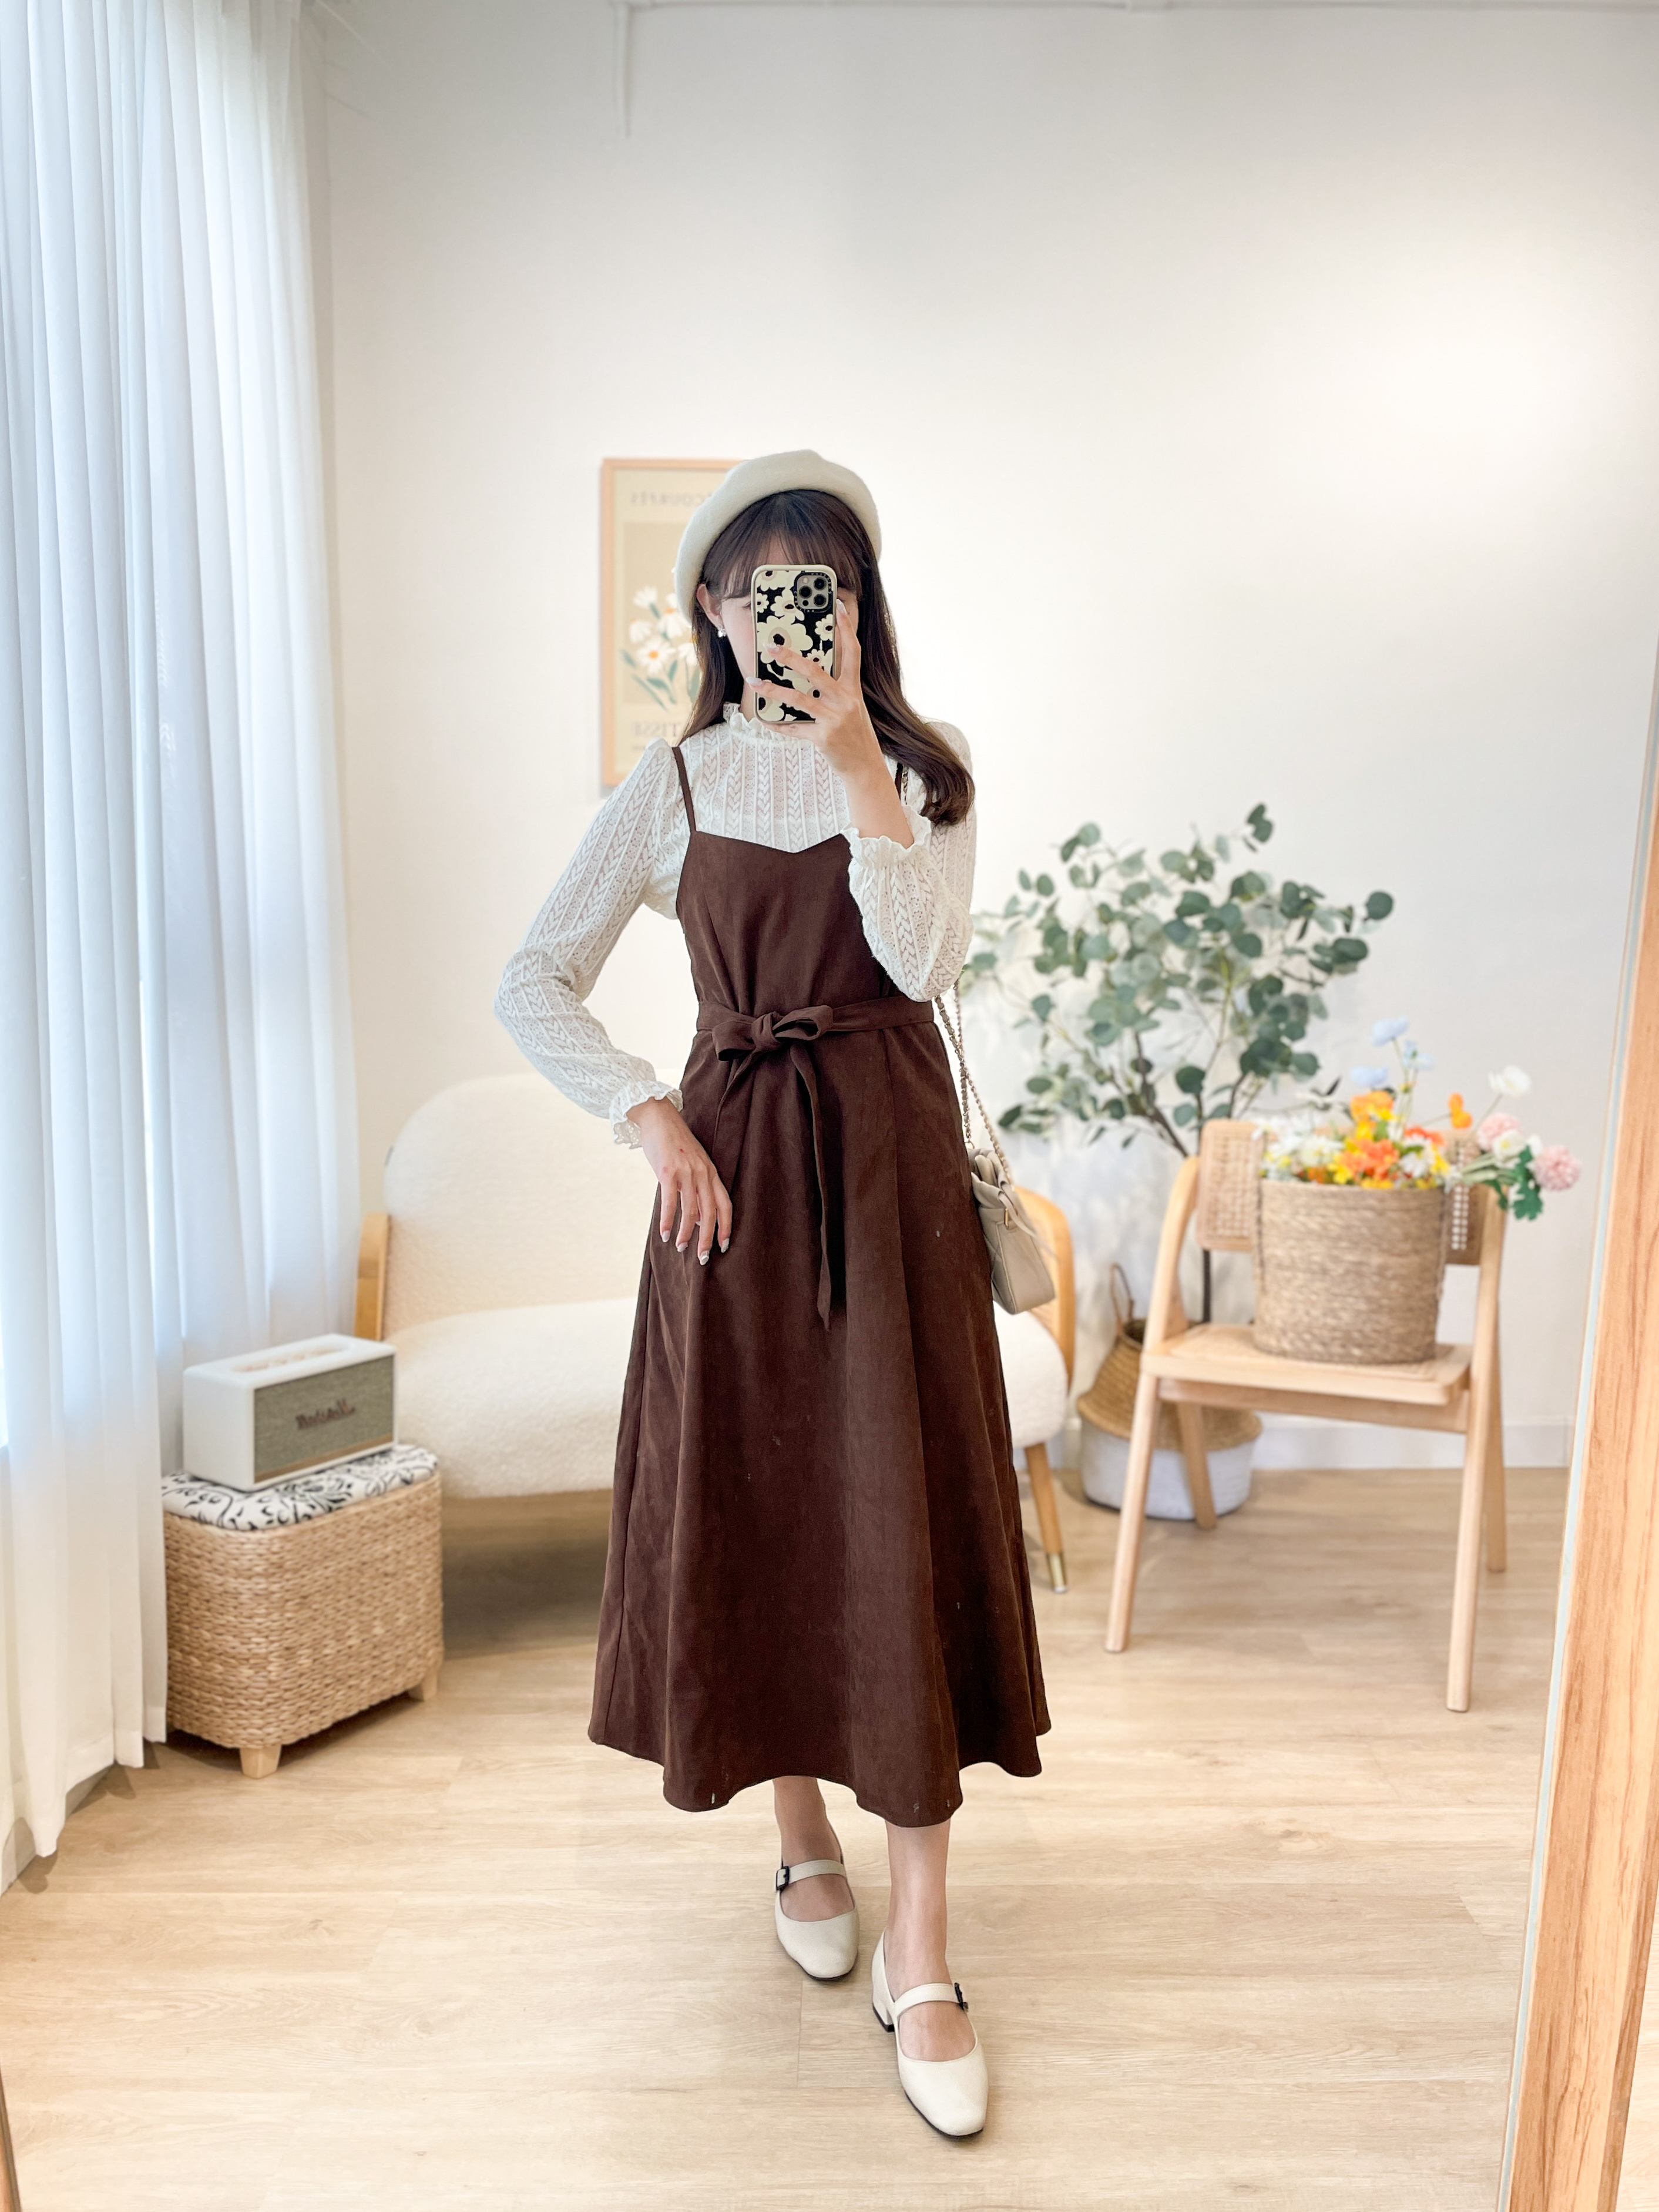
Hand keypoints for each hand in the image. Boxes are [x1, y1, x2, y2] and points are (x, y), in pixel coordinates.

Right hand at [627, 1097, 731, 1263]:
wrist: (658, 1117)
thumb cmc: (674, 1143)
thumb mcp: (693, 1164)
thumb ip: (698, 1188)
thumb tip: (699, 1219)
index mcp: (711, 1172)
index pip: (725, 1204)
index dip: (726, 1227)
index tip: (724, 1245)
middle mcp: (703, 1173)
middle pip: (711, 1213)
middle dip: (707, 1239)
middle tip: (703, 1258)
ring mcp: (686, 1172)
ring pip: (691, 1211)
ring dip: (686, 1234)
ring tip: (681, 1248)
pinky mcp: (668, 1171)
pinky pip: (670, 1202)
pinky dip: (668, 1222)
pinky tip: (665, 1234)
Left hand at [765, 597, 913, 844]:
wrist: (865, 767)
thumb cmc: (855, 734)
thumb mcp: (851, 707)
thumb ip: (835, 689)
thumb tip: (808, 671)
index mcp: (853, 690)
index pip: (852, 652)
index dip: (846, 628)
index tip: (836, 607)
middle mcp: (845, 701)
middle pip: (816, 672)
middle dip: (791, 658)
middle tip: (771, 647)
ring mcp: (834, 720)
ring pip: (799, 699)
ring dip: (774, 690)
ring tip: (755, 681)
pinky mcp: (824, 738)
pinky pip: (794, 729)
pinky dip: (777, 725)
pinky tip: (763, 720)